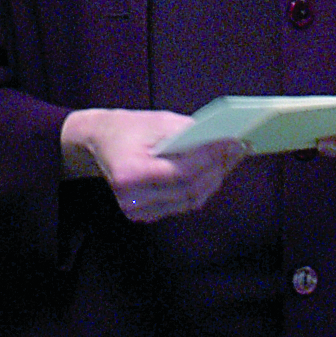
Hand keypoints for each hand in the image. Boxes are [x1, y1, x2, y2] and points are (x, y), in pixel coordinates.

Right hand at [61, 107, 246, 223]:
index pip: (181, 173)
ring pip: (190, 200)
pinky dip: (201, 188)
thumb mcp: (155, 121)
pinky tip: (213, 171)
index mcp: (130, 174)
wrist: (97, 141)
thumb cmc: (125, 127)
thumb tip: (223, 141)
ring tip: (230, 157)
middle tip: (238, 148)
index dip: (211, 158)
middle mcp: (132, 199)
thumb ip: (188, 133)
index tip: (234, 142)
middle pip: (189, 190)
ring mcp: (138, 211)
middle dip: (217, 167)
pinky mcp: (145, 215)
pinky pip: (182, 204)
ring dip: (214, 179)